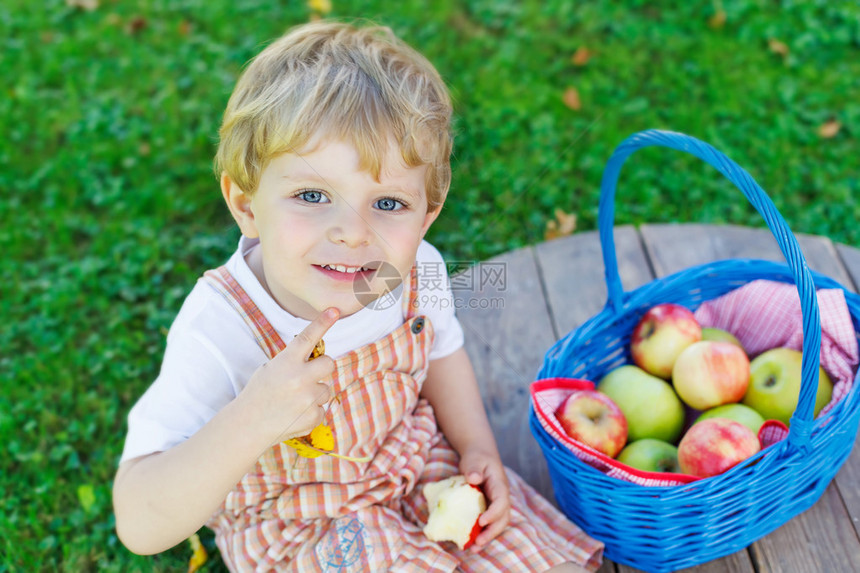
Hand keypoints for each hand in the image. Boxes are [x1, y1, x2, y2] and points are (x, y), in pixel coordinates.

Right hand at [240, 307, 338, 445]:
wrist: (248, 425)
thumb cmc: (259, 393)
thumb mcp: (271, 369)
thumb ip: (293, 361)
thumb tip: (316, 358)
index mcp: (287, 362)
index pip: (308, 337)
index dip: (323, 322)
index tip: (335, 310)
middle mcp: (300, 378)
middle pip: (329, 363)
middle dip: (322, 368)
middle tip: (307, 376)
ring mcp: (308, 398)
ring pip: (326, 389)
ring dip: (315, 393)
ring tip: (294, 401)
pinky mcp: (314, 416)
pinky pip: (322, 408)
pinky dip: (311, 411)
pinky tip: (294, 414)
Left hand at [459, 448, 510, 551]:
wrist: (480, 456)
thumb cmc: (477, 457)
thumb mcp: (475, 459)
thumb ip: (474, 468)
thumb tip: (474, 478)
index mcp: (500, 485)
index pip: (501, 501)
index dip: (494, 513)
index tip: (481, 521)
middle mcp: (501, 497)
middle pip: (503, 518)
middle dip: (492, 532)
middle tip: (477, 542)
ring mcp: (496, 504)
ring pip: (497, 524)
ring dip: (487, 537)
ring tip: (473, 549)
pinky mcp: (488, 509)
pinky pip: (488, 524)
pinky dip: (481, 534)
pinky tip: (470, 543)